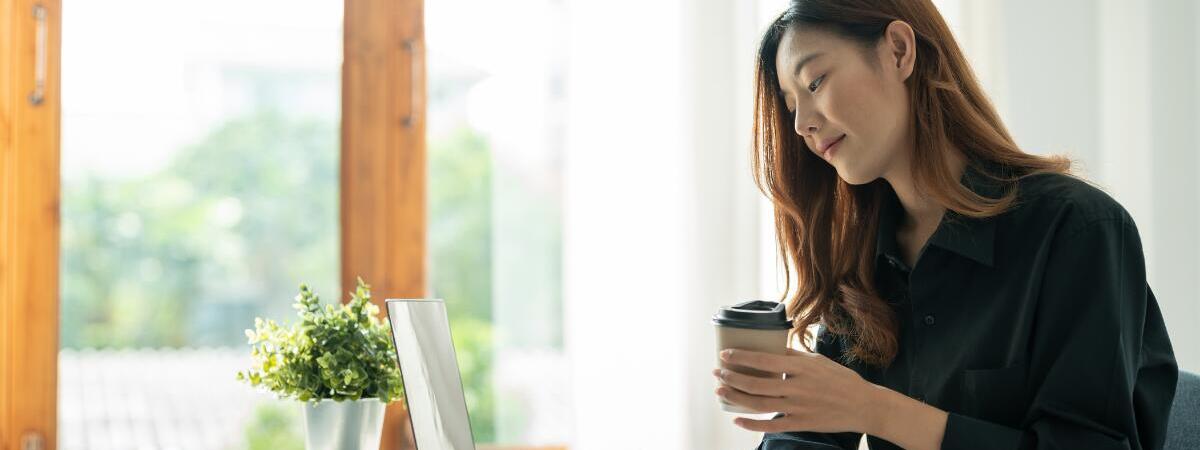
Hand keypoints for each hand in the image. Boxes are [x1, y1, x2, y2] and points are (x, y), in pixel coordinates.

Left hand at [713, 348, 884, 434]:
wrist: (864, 405)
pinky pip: (770, 425)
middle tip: (717, 372)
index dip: (741, 358)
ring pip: (759, 404)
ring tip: (720, 390)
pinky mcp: (801, 424)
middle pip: (756, 383)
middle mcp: (797, 388)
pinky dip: (751, 424)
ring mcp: (798, 408)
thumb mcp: (817, 361)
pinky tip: (736, 418)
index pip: (764, 361)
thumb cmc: (840, 379)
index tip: (724, 354)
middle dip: (732, 377)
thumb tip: (770, 347)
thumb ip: (793, 356)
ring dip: (736, 397)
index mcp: (802, 368)